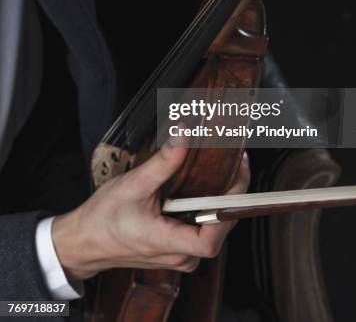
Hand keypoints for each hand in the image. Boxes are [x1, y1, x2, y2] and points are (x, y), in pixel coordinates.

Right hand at [52, 143, 249, 280]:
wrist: (86, 242)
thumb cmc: (104, 218)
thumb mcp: (133, 185)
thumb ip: (163, 162)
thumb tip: (185, 134)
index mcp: (167, 243)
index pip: (212, 239)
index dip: (229, 209)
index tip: (235, 176)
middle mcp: (179, 255)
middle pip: (221, 227)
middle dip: (231, 193)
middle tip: (235, 160)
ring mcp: (180, 255)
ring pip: (214, 227)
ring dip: (221, 198)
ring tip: (225, 167)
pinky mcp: (178, 249)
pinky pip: (203, 227)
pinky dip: (208, 205)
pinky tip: (208, 184)